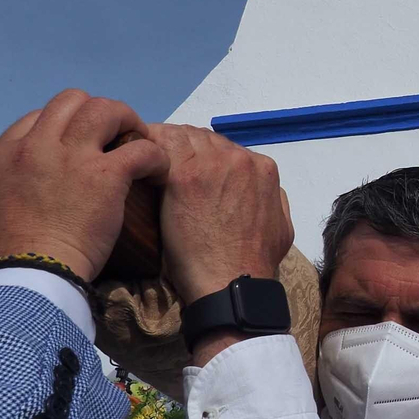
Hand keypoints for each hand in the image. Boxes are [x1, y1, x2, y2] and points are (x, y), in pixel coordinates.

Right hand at [0, 90, 169, 280]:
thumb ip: (13, 182)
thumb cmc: (11, 257)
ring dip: (127, 121)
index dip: (63, 126)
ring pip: (105, 109)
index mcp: (1, 156)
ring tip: (139, 141)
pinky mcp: (105, 174)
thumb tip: (34, 180)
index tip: (80, 142)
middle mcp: (33, 146)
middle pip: (71, 101)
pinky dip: (154, 156)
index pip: (36, 118)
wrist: (28, 278)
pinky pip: (141, 147)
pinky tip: (157, 171)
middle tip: (114, 134)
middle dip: (96, 112)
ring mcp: (70, 156)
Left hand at [147, 124, 292, 305]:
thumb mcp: (282, 227)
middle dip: (183, 148)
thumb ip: (275, 201)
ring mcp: (212, 164)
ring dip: (164, 146)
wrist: (233, 283)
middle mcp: (240, 158)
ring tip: (145, 161)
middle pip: (203, 137)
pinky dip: (146, 147)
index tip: (188, 170)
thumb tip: (263, 192)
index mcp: (263, 169)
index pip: (226, 147)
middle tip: (162, 166)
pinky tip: (136, 158)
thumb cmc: (255, 262)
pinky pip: (159, 145)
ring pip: (181, 135)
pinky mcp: (183, 176)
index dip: (204, 156)